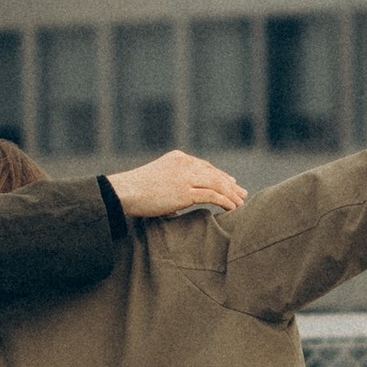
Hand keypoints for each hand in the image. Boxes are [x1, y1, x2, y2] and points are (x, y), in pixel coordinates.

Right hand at [109, 148, 247, 219]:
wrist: (124, 191)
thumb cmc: (134, 191)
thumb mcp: (155, 181)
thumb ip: (169, 188)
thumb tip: (175, 207)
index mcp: (178, 158)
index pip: (205, 166)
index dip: (220, 175)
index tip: (230, 182)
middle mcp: (185, 164)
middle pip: (215, 173)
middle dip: (230, 184)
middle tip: (242, 193)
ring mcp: (186, 177)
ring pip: (217, 183)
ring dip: (231, 194)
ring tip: (241, 203)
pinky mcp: (185, 192)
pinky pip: (212, 195)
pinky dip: (225, 202)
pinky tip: (232, 208)